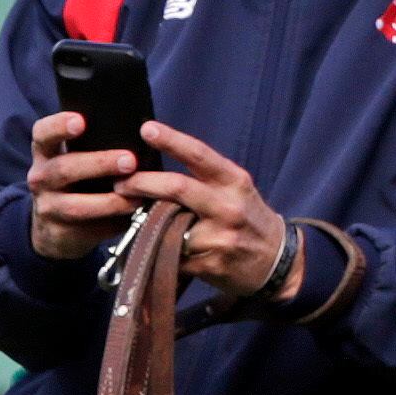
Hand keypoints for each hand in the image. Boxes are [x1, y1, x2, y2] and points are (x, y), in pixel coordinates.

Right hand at [25, 109, 142, 258]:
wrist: (52, 229)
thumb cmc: (75, 182)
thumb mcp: (74, 160)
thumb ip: (94, 146)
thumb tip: (145, 133)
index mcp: (45, 153)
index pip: (43, 134)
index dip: (59, 126)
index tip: (81, 122)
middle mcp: (41, 178)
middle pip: (64, 169)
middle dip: (99, 164)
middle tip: (130, 161)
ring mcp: (47, 207)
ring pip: (75, 206)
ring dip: (109, 202)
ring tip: (137, 197)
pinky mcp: (58, 233)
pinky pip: (88, 230)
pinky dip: (112, 224)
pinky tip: (131, 218)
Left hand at [123, 120, 291, 297]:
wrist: (276, 261)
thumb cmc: (248, 219)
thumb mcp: (236, 190)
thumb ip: (204, 181)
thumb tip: (156, 169)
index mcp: (234, 181)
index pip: (200, 155)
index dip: (171, 140)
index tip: (146, 129)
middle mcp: (228, 206)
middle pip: (177, 188)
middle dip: (142, 183)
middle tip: (120, 183)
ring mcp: (219, 238)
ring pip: (168, 225)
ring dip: (144, 223)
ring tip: (131, 218)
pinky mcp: (209, 265)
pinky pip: (170, 255)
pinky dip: (156, 251)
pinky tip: (149, 249)